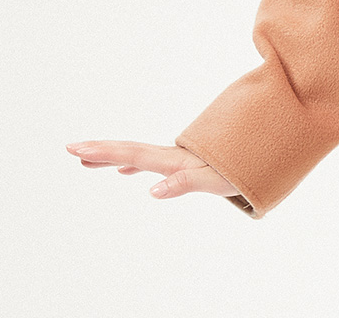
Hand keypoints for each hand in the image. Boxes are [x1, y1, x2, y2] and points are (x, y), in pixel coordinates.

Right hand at [65, 140, 241, 201]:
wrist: (266, 151)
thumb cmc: (241, 171)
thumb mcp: (215, 180)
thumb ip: (184, 184)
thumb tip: (152, 191)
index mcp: (175, 160)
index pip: (133, 155)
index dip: (105, 152)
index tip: (77, 148)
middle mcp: (174, 155)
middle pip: (131, 150)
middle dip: (101, 149)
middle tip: (71, 148)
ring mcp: (178, 157)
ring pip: (138, 154)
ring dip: (113, 156)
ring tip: (87, 159)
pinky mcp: (185, 162)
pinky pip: (151, 161)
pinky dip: (134, 164)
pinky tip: (126, 171)